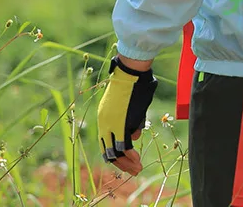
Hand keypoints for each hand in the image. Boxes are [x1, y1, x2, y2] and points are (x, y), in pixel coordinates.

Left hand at [97, 57, 157, 174]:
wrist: (130, 72)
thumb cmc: (134, 83)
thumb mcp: (130, 105)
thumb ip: (131, 121)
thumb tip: (134, 136)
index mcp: (105, 117)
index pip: (106, 143)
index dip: (116, 154)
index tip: (127, 159)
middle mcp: (104, 124)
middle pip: (108, 152)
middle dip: (121, 163)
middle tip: (133, 170)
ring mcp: (111, 125)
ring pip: (115, 153)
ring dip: (126, 163)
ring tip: (137, 169)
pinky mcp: (120, 125)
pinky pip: (123, 147)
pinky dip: (130, 157)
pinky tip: (137, 161)